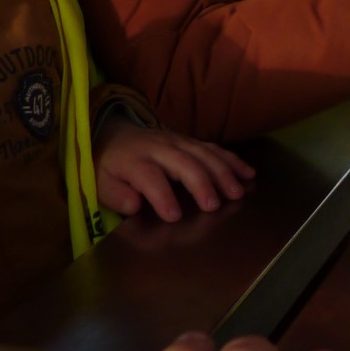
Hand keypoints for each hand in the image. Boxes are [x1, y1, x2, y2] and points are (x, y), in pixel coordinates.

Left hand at [94, 116, 253, 221]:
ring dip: (223, 172)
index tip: (174, 216)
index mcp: (135, 160)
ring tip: (237, 192)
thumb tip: (134, 205)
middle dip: (201, 183)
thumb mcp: (101, 183)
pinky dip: (233, 160)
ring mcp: (178, 141)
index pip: (150, 177)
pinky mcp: (191, 141)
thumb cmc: (110, 166)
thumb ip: (116, 195)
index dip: (161, 196)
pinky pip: (214, 148)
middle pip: (184, 162)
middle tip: (214, 205)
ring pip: (204, 154)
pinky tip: (248, 173)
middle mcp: (159, 147)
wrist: (114, 134)